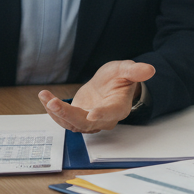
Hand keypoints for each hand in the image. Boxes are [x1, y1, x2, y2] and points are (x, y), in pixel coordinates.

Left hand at [38, 60, 155, 132]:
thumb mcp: (125, 70)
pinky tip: (44, 97)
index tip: (91, 114)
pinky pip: (63, 119)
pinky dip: (52, 110)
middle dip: (68, 115)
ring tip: (45, 97)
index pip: (111, 113)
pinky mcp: (77, 118)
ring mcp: (89, 121)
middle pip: (86, 123)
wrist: (109, 85)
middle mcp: (103, 119)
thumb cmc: (119, 78)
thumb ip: (134, 71)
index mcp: (118, 107)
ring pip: (71, 124)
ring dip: (56, 113)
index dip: (101, 114)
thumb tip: (149, 69)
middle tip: (53, 103)